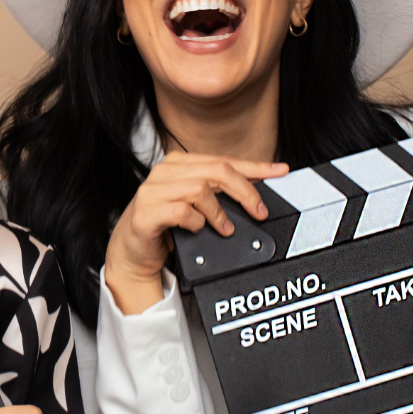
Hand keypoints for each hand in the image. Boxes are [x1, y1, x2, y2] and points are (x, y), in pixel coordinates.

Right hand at [105, 152, 287, 315]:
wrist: (133, 253)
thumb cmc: (164, 227)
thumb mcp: (195, 205)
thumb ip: (218, 193)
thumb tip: (255, 191)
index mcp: (178, 164)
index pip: (223, 160)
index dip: (255, 166)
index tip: (279, 171)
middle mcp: (164, 172)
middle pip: (216, 171)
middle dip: (244, 191)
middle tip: (258, 211)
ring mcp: (152, 191)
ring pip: (199, 189)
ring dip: (218, 212)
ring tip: (225, 229)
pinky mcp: (145, 213)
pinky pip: (181, 211)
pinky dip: (195, 222)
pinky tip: (196, 229)